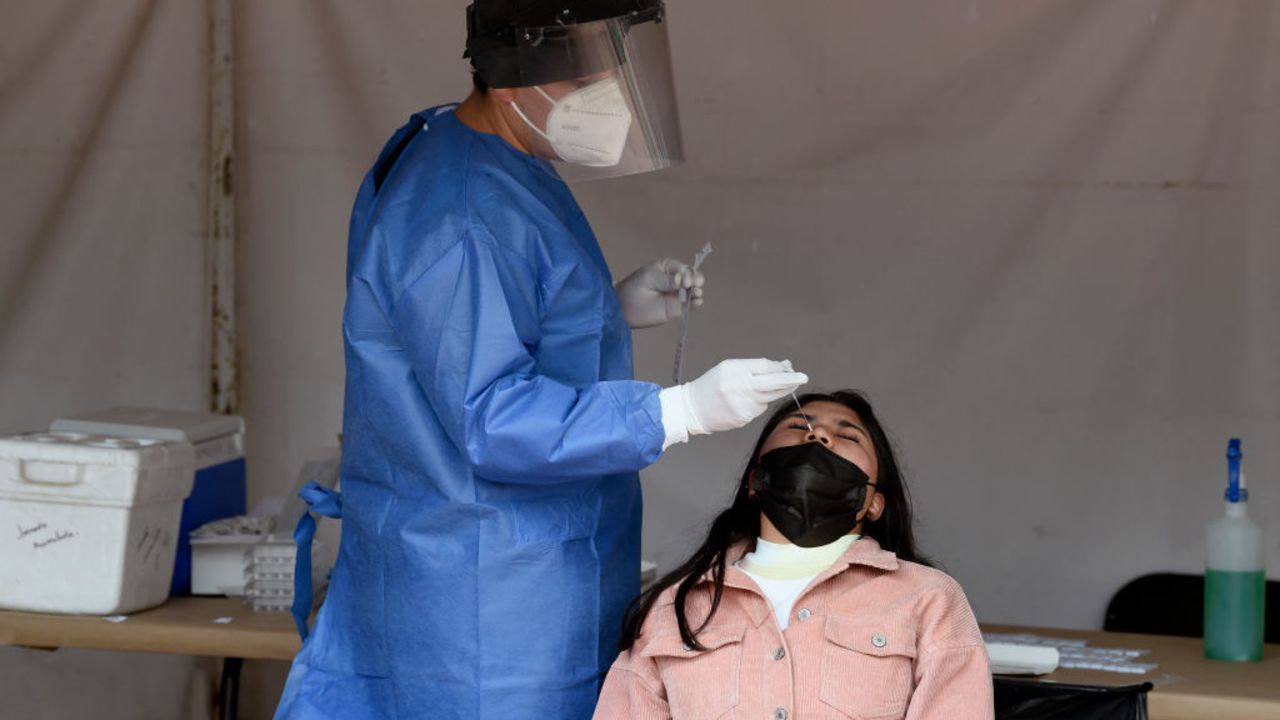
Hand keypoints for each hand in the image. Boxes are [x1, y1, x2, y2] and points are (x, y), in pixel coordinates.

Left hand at [615, 258, 704, 329]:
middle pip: (693, 278)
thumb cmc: (633, 287)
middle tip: (690, 286)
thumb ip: (665, 280)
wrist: (624, 307)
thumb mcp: (648, 278)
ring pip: (694, 290)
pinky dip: (696, 303)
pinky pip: (691, 304)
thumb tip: (680, 279)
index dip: (687, 273)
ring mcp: (678, 293)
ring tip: (696, 293)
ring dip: (697, 291)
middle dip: (695, 280)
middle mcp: (677, 279)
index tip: (683, 281)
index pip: (684, 268)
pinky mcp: (678, 307)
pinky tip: (696, 302)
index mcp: (669, 267)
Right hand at [667, 359, 807, 437]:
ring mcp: (743, 404)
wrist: (692, 409)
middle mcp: (740, 387)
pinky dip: (756, 404)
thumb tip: (780, 368)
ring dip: (773, 392)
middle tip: (803, 378)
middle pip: (773, 383)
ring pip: (769, 398)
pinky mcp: (744, 418)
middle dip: (791, 380)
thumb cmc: (711, 385)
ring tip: (756, 390)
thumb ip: (754, 368)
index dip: (781, 368)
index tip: (792, 369)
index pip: (766, 367)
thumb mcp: (729, 369)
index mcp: (736, 371)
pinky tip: (742, 403)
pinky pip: (759, 409)